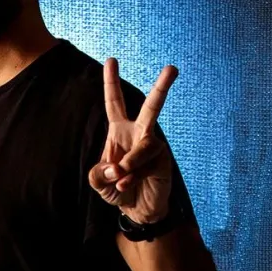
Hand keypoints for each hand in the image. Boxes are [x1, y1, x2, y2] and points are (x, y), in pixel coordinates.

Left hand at [87, 60, 177, 223]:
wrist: (137, 210)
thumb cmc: (117, 189)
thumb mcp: (98, 181)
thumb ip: (98, 173)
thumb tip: (116, 166)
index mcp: (119, 131)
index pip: (115, 103)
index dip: (111, 82)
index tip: (112, 60)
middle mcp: (139, 134)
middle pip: (151, 107)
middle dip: (162, 88)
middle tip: (173, 68)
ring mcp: (153, 147)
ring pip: (143, 146)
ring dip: (128, 164)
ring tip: (120, 179)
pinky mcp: (163, 163)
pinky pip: (146, 165)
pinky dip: (133, 177)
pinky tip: (127, 186)